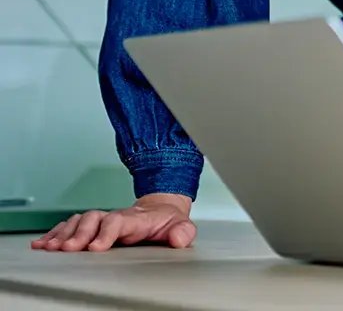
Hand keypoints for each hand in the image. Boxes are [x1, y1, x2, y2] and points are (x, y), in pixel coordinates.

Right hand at [30, 194, 195, 251]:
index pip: (119, 220)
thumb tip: (180, 238)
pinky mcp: (93, 225)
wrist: (161, 208)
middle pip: (93, 219)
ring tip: (49, 248)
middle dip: (79, 234)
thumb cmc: (167, 221)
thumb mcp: (181, 225)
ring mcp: (103, 219)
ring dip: (63, 234)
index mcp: (136, 218)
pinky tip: (42, 244)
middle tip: (66, 250)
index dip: (106, 232)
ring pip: (79, 221)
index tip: (96, 247)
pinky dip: (55, 234)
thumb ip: (183, 232)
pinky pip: (70, 226)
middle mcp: (115, 216)